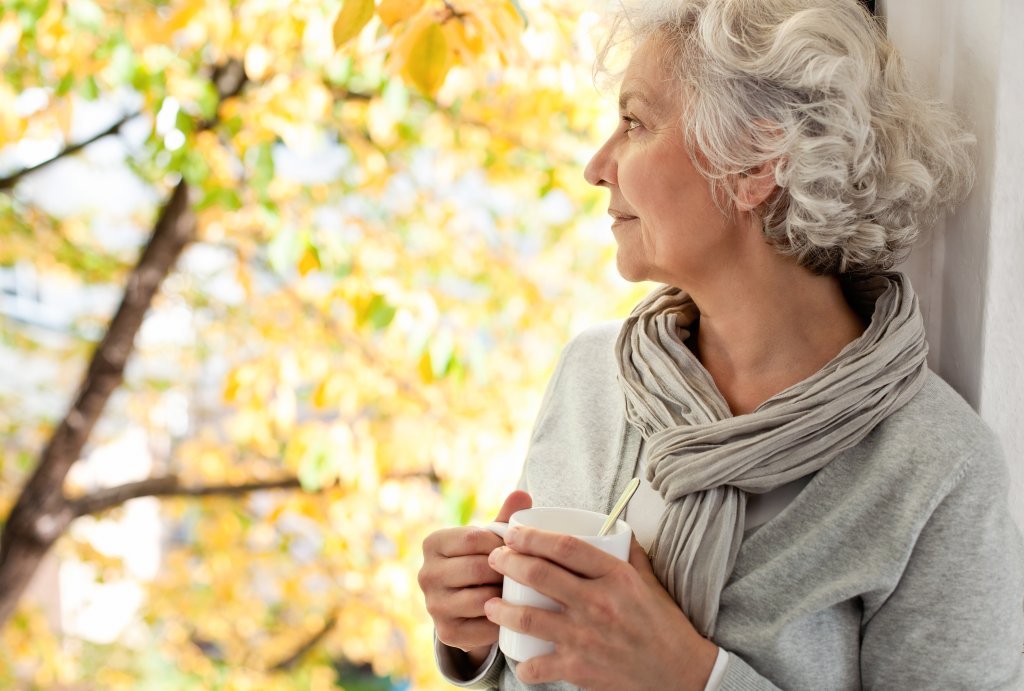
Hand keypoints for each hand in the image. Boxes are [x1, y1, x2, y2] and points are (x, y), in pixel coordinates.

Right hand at [418, 490, 532, 667]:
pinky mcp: (447, 633)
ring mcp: (433, 606)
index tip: (516, 549)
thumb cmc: (482, 561)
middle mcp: (426, 574)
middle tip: (526, 572)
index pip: (473, 539)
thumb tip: (523, 494)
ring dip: (506, 596)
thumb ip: (506, 517)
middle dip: (506, 571)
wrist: (468, 607)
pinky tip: (512, 613)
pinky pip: (484, 626)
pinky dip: (503, 621)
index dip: (501, 544)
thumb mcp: (490, 539)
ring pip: (482, 598)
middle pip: (478, 568)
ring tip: (520, 591)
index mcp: (432, 543)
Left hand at [484, 528, 717, 690]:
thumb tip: (608, 525)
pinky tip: (518, 657)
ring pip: (526, 618)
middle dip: (507, 561)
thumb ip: (627, 552)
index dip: (532, 536)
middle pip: (538, 574)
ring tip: (490, 603)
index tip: (514, 533)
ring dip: (499, 608)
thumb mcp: (648, 580)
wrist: (681, 673)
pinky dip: (522, 663)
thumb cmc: (662, 624)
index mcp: (616, 576)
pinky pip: (536, 665)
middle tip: (495, 559)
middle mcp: (598, 603)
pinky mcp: (580, 669)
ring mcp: (586, 638)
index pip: (564, 546)